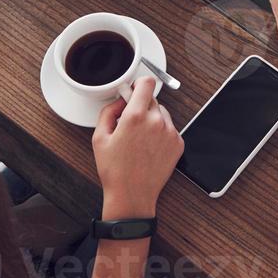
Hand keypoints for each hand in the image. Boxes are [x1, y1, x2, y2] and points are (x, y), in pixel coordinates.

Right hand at [93, 77, 183, 218]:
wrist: (132, 195)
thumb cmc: (114, 170)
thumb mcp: (99, 137)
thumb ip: (108, 111)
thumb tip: (119, 100)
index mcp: (135, 116)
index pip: (147, 83)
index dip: (139, 84)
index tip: (134, 90)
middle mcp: (156, 121)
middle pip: (152, 99)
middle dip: (141, 106)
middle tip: (130, 122)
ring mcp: (169, 133)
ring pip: (161, 113)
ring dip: (152, 119)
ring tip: (140, 139)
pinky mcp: (178, 144)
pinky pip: (169, 128)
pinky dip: (161, 133)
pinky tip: (149, 148)